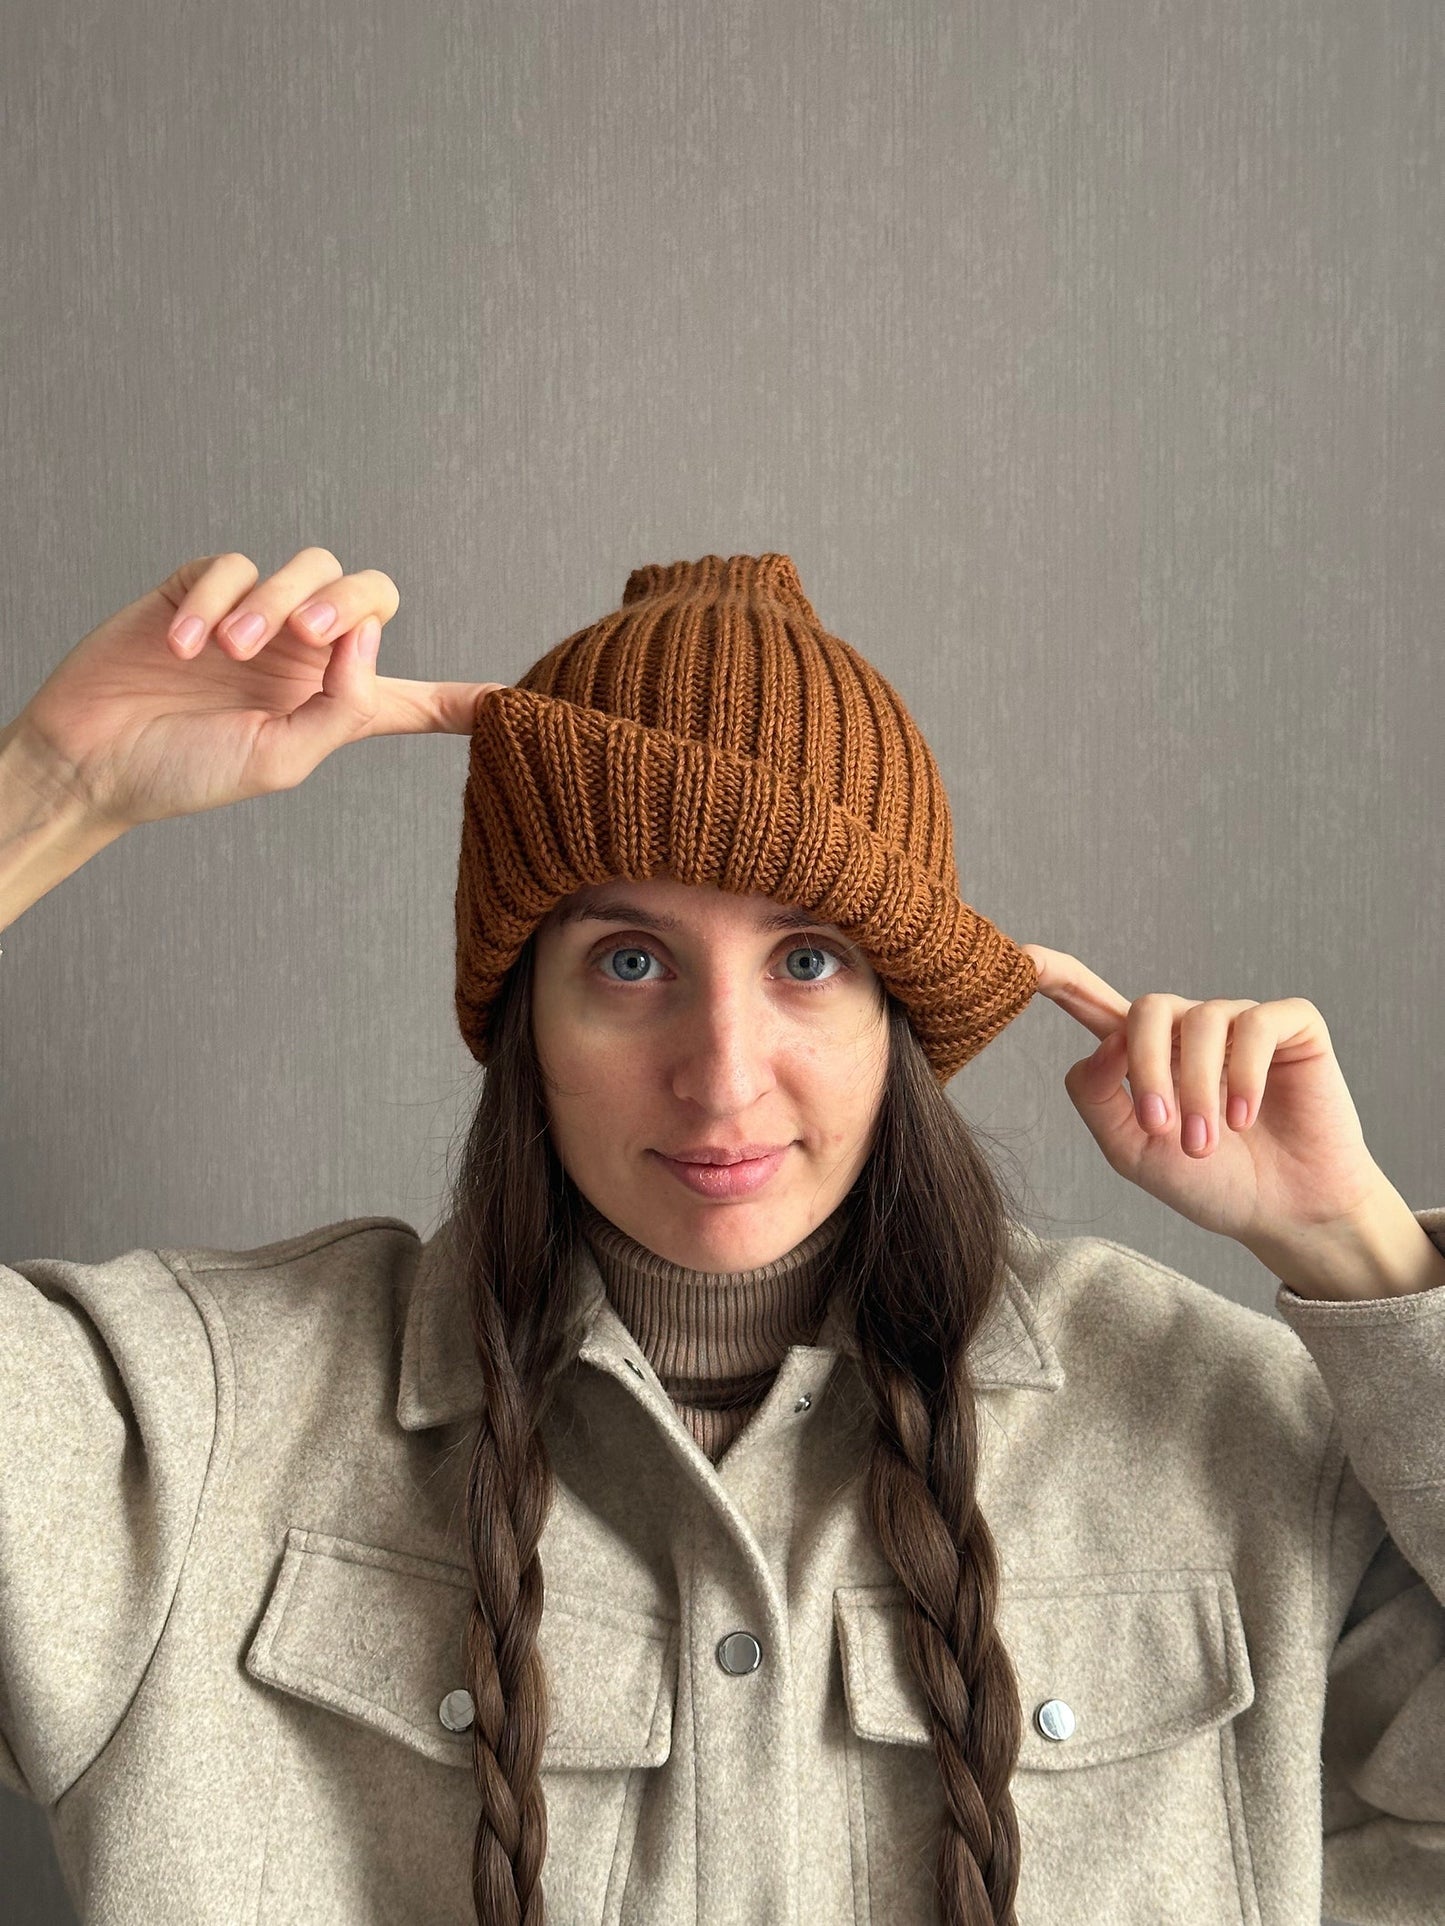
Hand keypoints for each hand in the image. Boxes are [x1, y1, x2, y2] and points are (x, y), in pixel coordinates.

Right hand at [10, 547, 505, 829]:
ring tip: (231, 649)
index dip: (465, 700)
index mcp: (337, 705)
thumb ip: (341, 703)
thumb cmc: (186, 772)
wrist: (93, 759)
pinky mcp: (201, 591)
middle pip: (371, 594)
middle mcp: (307, 656)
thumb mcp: (281, 757)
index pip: (417, 699)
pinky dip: (212, 600)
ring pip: (308, 566)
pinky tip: (183, 646)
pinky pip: (232, 565)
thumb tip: (369, 633)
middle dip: (348, 603)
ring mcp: (256, 618)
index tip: (517, 705)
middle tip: (307, 636)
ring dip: (277, 601)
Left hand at [1020, 944, 1390, 1250]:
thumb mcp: (1132, 1151)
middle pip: (1147, 1010)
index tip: (1024, 958)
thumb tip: (1100, 1042)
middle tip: (1165, 1130)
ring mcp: (1239, 1022)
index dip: (1058, 974)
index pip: (1092, 1000)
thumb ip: (1098, 1097)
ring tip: (1208, 1142)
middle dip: (1149, 1070)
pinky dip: (1245, 1074)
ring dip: (1199, 1088)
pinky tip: (1246, 1117)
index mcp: (1142, 1053)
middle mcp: (1187, 1028)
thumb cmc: (1212, 1183)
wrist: (1287, 1213)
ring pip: (1201, 1021)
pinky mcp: (1290, 1026)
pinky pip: (1256, 1026)